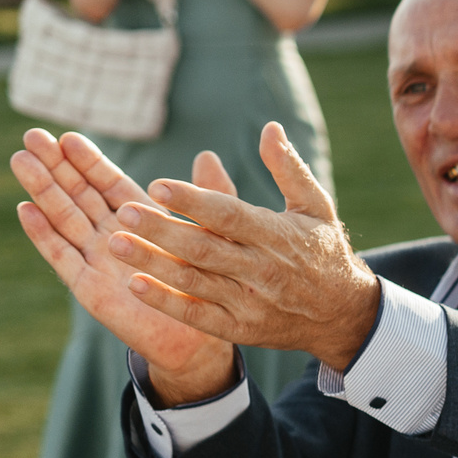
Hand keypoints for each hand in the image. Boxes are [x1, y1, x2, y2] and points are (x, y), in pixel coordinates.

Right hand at [12, 129, 234, 400]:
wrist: (198, 340)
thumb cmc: (205, 287)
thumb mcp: (212, 235)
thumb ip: (208, 197)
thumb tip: (209, 154)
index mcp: (141, 221)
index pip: (109, 184)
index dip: (89, 161)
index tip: (69, 135)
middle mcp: (113, 236)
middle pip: (79, 194)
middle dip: (57, 166)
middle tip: (33, 135)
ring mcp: (96, 260)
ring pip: (64, 218)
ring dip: (43, 190)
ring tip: (21, 160)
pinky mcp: (88, 287)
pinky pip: (62, 257)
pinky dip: (43, 234)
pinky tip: (25, 210)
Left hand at [100, 121, 383, 372]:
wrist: (343, 314)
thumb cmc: (323, 251)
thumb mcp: (315, 206)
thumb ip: (288, 168)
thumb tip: (269, 128)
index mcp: (278, 235)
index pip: (230, 215)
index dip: (194, 200)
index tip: (158, 185)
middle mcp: (263, 270)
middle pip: (205, 248)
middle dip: (162, 230)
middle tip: (123, 212)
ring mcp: (251, 303)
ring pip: (195, 280)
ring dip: (152, 263)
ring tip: (114, 243)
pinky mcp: (242, 328)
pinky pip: (198, 315)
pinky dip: (166, 302)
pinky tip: (135, 284)